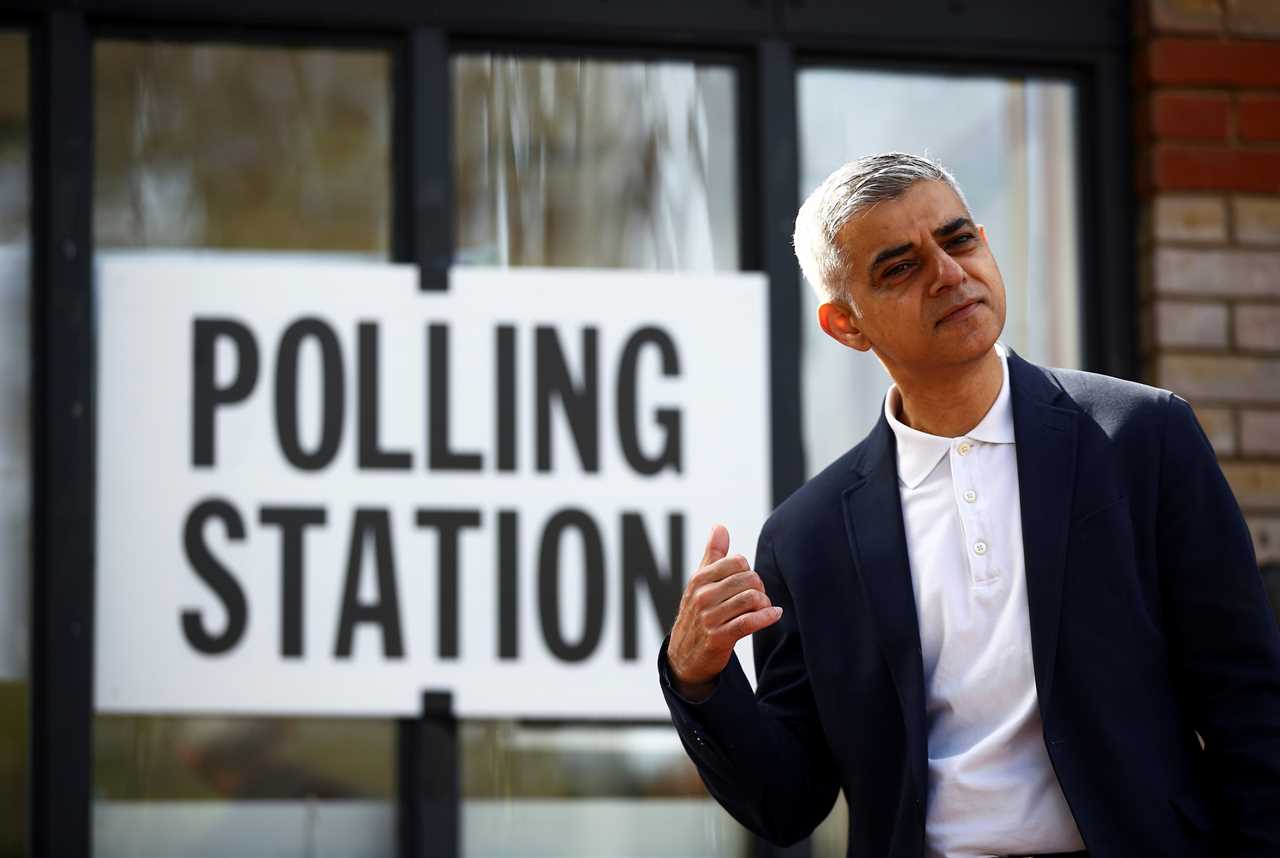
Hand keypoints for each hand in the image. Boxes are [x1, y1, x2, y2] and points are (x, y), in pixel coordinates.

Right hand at [666, 525, 783, 695]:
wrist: (684, 655)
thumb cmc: (697, 614)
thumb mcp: (700, 583)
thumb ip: (712, 554)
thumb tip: (719, 526)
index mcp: (699, 579)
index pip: (737, 562)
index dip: (749, 570)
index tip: (748, 582)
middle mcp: (702, 596)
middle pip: (747, 579)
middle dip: (759, 587)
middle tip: (759, 596)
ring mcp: (710, 618)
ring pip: (751, 599)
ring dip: (764, 603)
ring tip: (764, 607)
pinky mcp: (719, 638)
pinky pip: (750, 622)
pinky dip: (767, 617)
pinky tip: (775, 614)